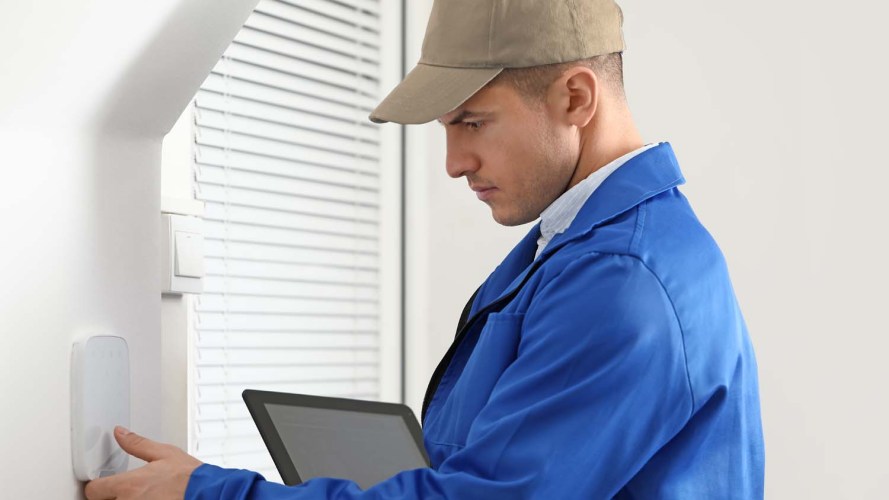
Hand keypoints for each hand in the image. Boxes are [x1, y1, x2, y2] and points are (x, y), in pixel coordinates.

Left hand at [84, 426, 202, 499]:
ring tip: (142, 495)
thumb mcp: (165, 453)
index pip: (93, 490)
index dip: (97, 485)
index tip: (102, 483)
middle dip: (111, 496)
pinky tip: (150, 499)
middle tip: (128, 489)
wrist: (208, 494)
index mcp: (129, 485)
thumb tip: (119, 433)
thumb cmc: (190, 477)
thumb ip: (137, 444)